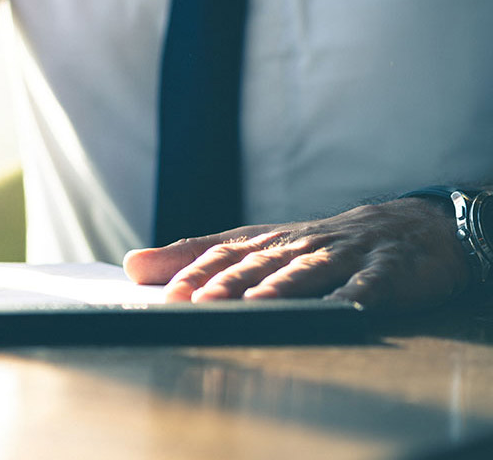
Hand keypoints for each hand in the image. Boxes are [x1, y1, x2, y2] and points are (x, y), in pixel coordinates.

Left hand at [122, 197, 469, 312]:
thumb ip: (195, 256)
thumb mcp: (256, 247)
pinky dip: (357, 295)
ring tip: (258, 304)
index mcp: (266, 242)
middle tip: (198, 304)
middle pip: (258, 265)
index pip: (222, 255)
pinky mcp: (386, 270)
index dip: (194, 274)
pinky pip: (371, 283)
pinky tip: (345, 309)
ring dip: (282, 287)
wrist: (405, 228)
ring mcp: (343, 256)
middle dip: (227, 285)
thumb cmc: (316, 245)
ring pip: (308, 271)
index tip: (165, 296)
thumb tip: (131, 265)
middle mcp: (299, 245)